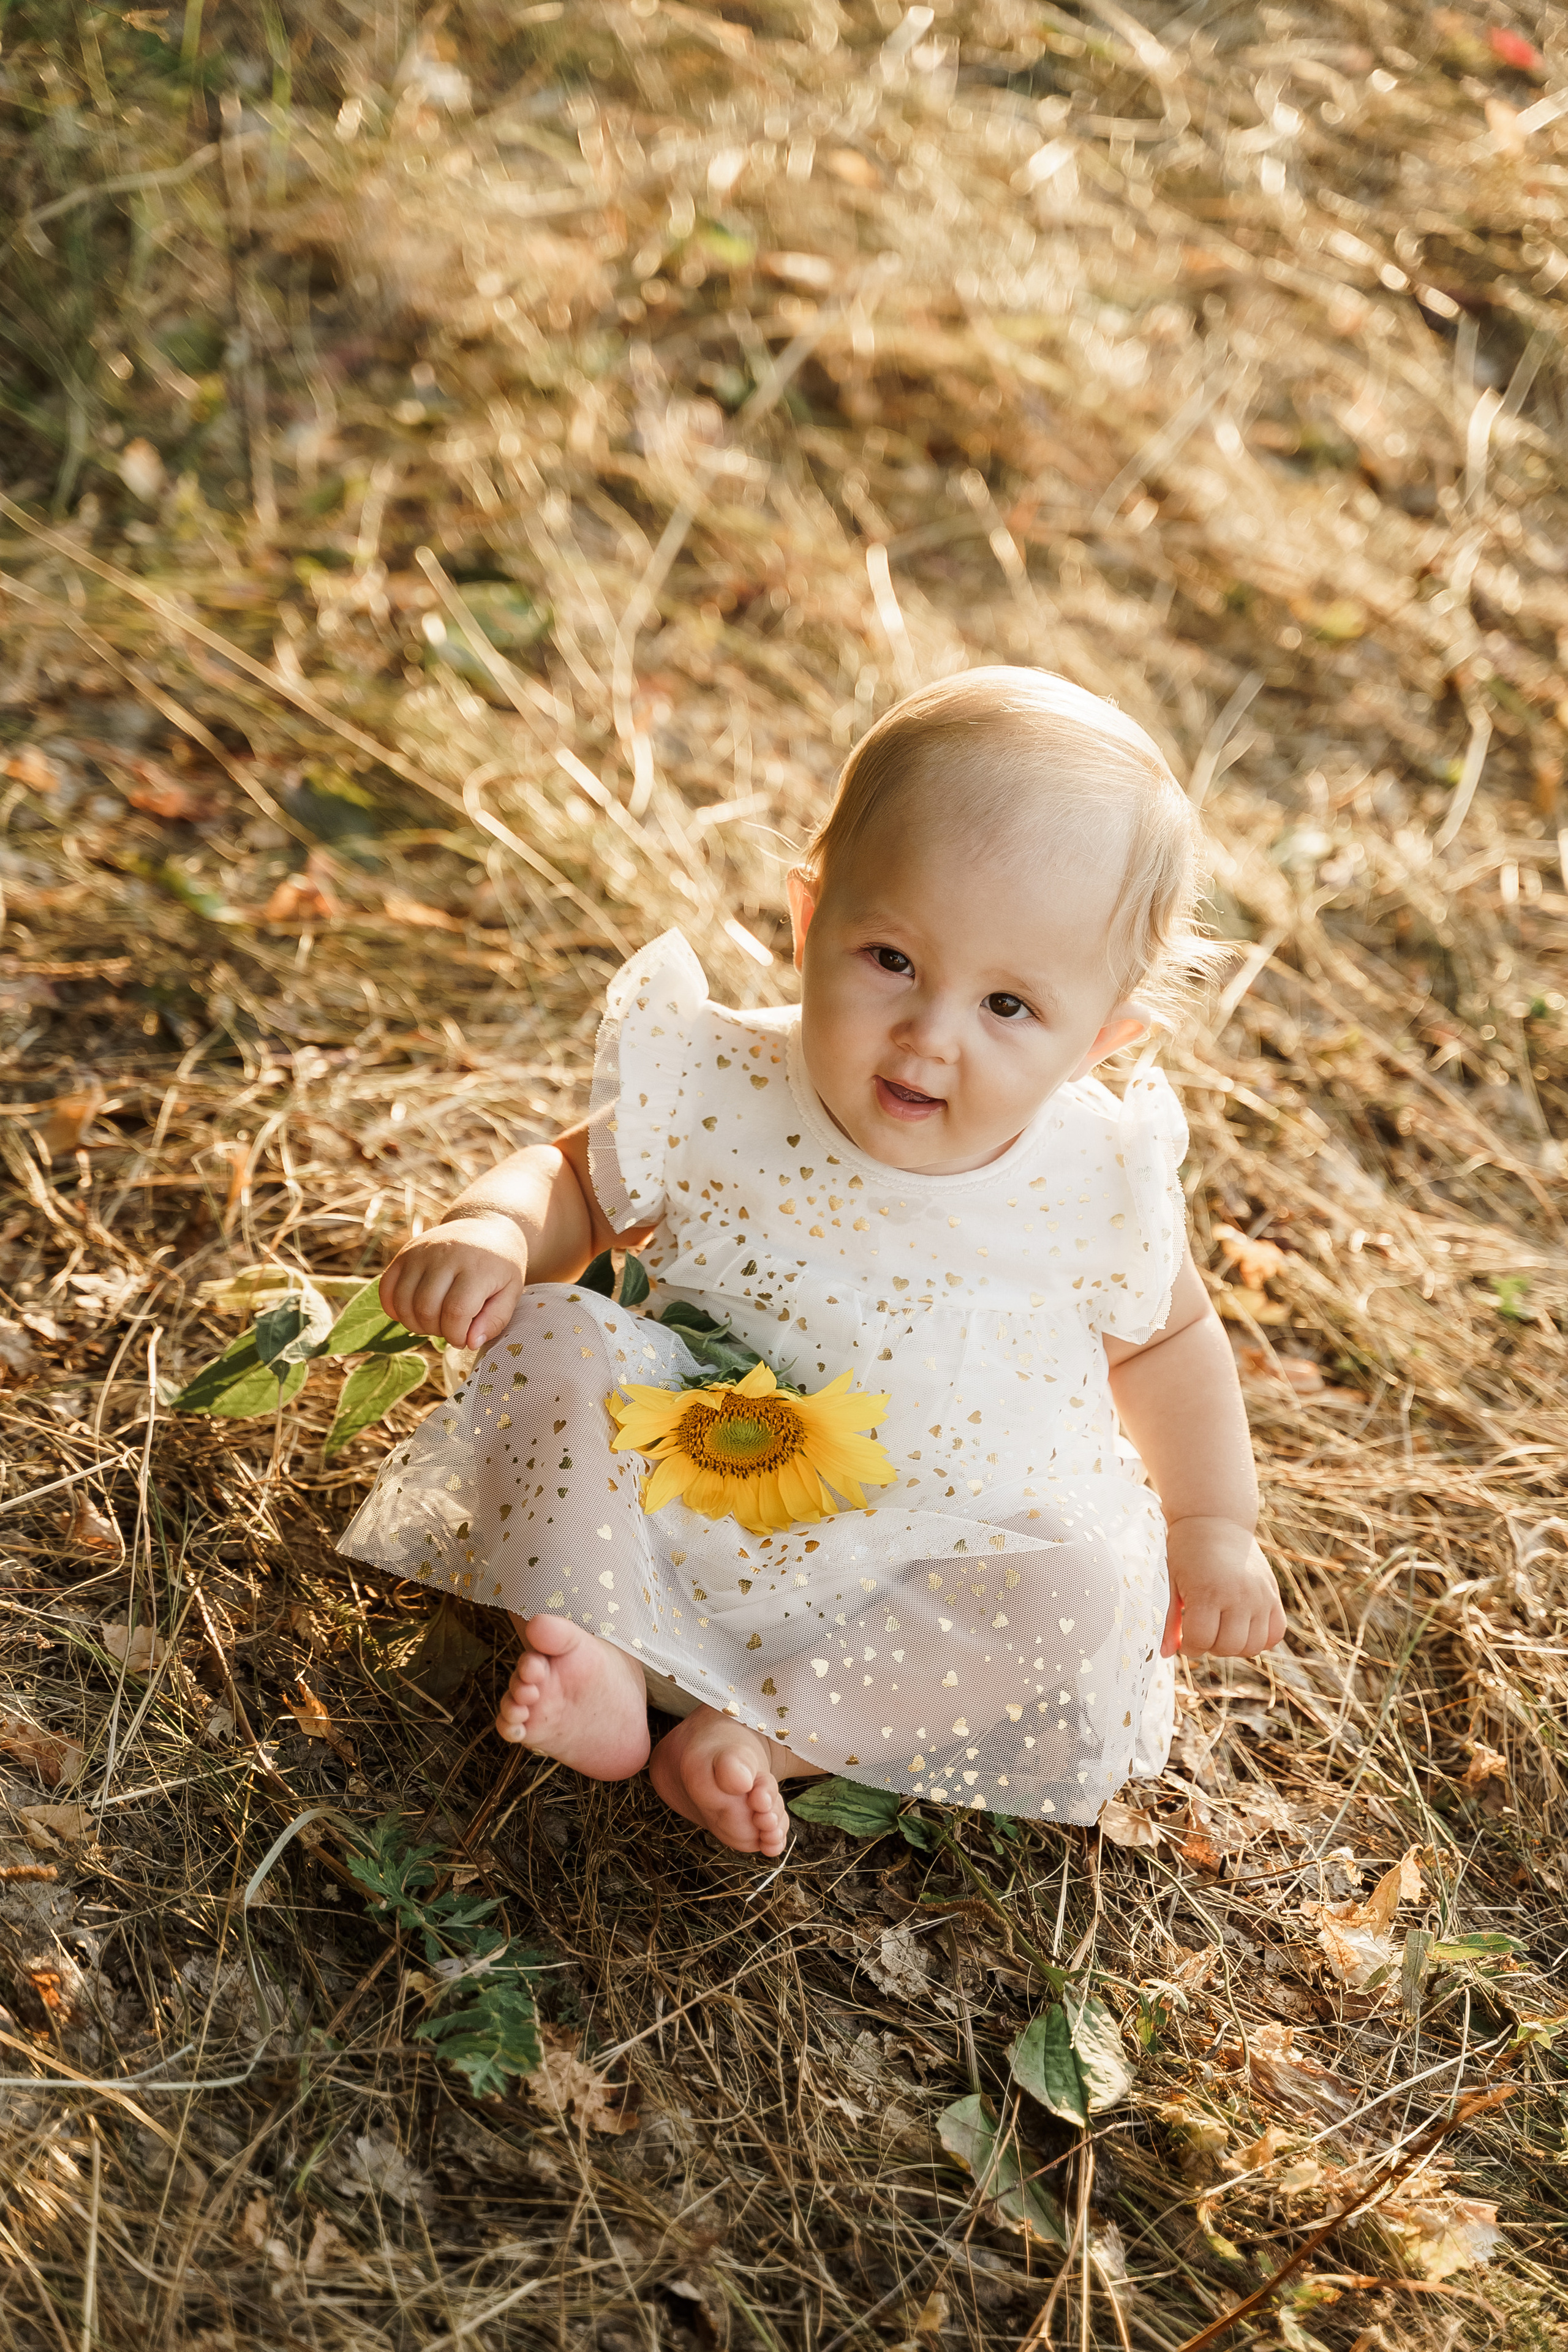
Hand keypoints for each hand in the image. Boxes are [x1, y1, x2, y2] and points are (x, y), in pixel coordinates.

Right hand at [378, 1214, 527, 1350]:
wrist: (485, 1226)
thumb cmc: (499, 1267)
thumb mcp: (511, 1292)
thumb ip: (495, 1320)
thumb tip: (471, 1342)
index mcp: (476, 1267)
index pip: (455, 1312)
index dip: (456, 1335)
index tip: (464, 1338)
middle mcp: (446, 1256)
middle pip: (426, 1309)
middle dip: (437, 1331)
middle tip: (450, 1328)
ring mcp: (421, 1252)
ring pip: (403, 1302)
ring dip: (415, 1323)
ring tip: (434, 1321)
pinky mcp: (405, 1253)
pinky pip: (386, 1288)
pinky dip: (394, 1308)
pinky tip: (412, 1311)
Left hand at [1161, 1517, 1283, 1658]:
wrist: (1215, 1520)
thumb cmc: (1186, 1551)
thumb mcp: (1170, 1581)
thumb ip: (1168, 1619)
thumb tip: (1165, 1653)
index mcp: (1208, 1592)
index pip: (1201, 1640)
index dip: (1189, 1646)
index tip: (1184, 1637)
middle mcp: (1239, 1595)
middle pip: (1228, 1647)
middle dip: (1210, 1647)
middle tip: (1202, 1631)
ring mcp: (1260, 1596)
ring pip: (1253, 1646)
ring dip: (1234, 1646)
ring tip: (1220, 1630)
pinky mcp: (1273, 1594)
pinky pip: (1275, 1633)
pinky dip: (1261, 1639)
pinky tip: (1243, 1628)